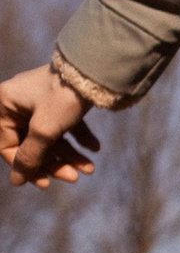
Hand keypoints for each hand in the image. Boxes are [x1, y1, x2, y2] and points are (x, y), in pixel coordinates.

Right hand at [1, 64, 97, 189]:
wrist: (97, 68)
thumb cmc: (64, 97)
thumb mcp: (45, 131)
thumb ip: (31, 156)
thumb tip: (17, 182)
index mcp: (5, 103)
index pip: (8, 145)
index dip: (27, 166)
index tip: (45, 183)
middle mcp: (19, 101)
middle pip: (32, 142)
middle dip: (54, 162)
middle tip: (75, 177)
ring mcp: (41, 99)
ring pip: (51, 135)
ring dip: (70, 154)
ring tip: (90, 169)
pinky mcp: (62, 99)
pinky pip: (66, 124)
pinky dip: (79, 138)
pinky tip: (94, 148)